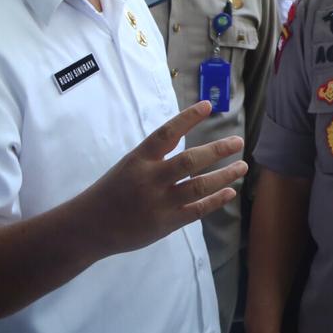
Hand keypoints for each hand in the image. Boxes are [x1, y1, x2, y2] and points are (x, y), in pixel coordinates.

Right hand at [80, 101, 246, 255]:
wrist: (89, 227)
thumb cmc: (112, 191)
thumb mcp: (128, 165)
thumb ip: (156, 155)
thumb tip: (186, 140)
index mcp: (139, 159)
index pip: (166, 133)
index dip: (188, 118)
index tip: (208, 105)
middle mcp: (150, 179)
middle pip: (189, 160)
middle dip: (217, 150)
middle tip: (238, 142)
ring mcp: (159, 202)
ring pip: (198, 186)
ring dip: (224, 175)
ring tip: (242, 166)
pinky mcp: (165, 224)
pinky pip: (196, 210)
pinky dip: (215, 200)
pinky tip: (230, 192)